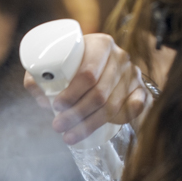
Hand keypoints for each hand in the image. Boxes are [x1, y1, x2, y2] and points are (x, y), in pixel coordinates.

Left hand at [24, 32, 148, 143]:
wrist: (105, 62)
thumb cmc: (76, 64)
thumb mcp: (58, 63)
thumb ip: (40, 76)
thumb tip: (40, 95)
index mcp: (100, 44)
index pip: (87, 73)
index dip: (71, 93)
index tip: (56, 106)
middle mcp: (120, 57)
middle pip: (99, 93)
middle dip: (76, 114)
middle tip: (58, 126)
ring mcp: (133, 74)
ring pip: (112, 106)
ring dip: (90, 125)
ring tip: (69, 136)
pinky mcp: (141, 89)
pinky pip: (137, 107)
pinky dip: (124, 118)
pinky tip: (110, 126)